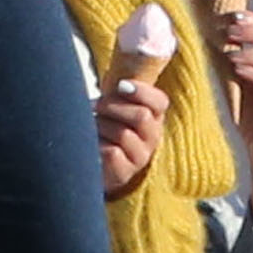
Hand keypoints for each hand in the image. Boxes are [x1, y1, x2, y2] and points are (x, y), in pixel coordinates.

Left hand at [96, 80, 165, 198]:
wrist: (94, 163)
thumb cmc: (105, 127)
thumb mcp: (116, 106)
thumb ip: (121, 90)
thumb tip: (118, 79)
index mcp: (154, 117)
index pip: (160, 102)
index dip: (142, 91)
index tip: (120, 85)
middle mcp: (152, 138)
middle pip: (142, 116)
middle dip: (113, 106)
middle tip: (94, 106)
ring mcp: (140, 158)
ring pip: (124, 134)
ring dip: (101, 126)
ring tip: (91, 128)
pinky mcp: (124, 173)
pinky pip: (111, 153)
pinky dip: (96, 145)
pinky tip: (91, 145)